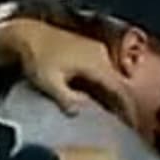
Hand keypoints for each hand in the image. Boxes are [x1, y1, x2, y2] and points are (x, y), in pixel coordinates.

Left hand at [0, 18, 130, 120]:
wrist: (27, 33)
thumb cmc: (36, 57)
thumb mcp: (48, 81)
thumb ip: (65, 98)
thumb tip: (77, 113)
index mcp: (95, 63)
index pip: (120, 90)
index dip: (128, 109)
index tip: (132, 125)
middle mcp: (100, 54)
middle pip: (120, 84)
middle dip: (125, 105)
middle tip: (128, 125)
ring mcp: (96, 50)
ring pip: (114, 77)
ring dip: (116, 96)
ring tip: (117, 115)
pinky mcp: (90, 49)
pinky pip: (105, 71)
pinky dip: (107, 86)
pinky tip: (102, 98)